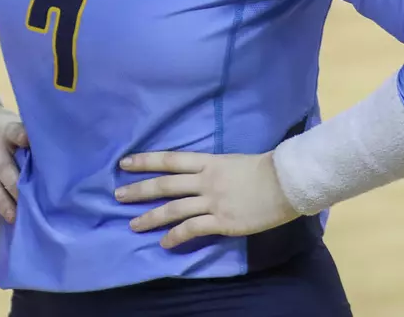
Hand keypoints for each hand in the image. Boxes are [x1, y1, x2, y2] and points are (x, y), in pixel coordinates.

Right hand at [0, 101, 26, 226]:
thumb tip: (53, 163)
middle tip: (30, 205)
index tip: (29, 141)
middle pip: (4, 169)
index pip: (14, 132)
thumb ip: (26, 142)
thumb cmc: (1, 129)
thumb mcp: (13, 126)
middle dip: (17, 188)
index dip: (21, 136)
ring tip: (14, 218)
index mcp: (6, 132)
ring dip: (2, 203)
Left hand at [115, 151, 297, 248]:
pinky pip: (192, 229)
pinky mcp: (222, 221)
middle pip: (164, 184)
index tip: (124, 163)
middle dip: (139, 190)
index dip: (145, 161)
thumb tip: (197, 177)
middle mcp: (205, 180)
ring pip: (173, 209)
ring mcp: (212, 201)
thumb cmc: (264, 169)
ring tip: (133, 224)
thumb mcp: (232, 161)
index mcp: (208, 162)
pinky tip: (164, 243)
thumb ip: (212, 169)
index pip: (169, 159)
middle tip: (117, 195)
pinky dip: (176, 237)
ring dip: (151, 217)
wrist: (286, 183)